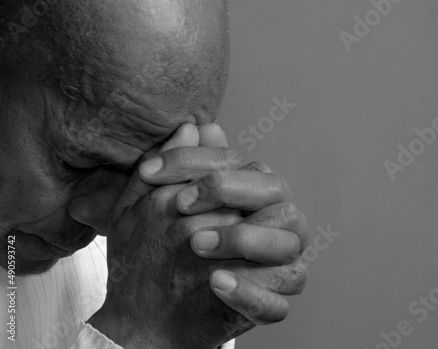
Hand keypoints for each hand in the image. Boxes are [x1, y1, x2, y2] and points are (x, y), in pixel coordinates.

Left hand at [88, 123, 308, 348]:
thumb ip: (174, 167)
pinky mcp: (270, 301)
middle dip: (231, 191)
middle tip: (183, 206)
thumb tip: (197, 127)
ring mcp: (274, 265)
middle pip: (278, 191)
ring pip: (290, 242)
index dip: (201, 162)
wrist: (144, 314)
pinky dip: (252, 292)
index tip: (154, 174)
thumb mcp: (147, 208)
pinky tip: (216, 285)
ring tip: (197, 247)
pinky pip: (280, 299)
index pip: (242, 163)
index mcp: (247, 196)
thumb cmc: (150, 254)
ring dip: (244, 240)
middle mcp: (268, 223)